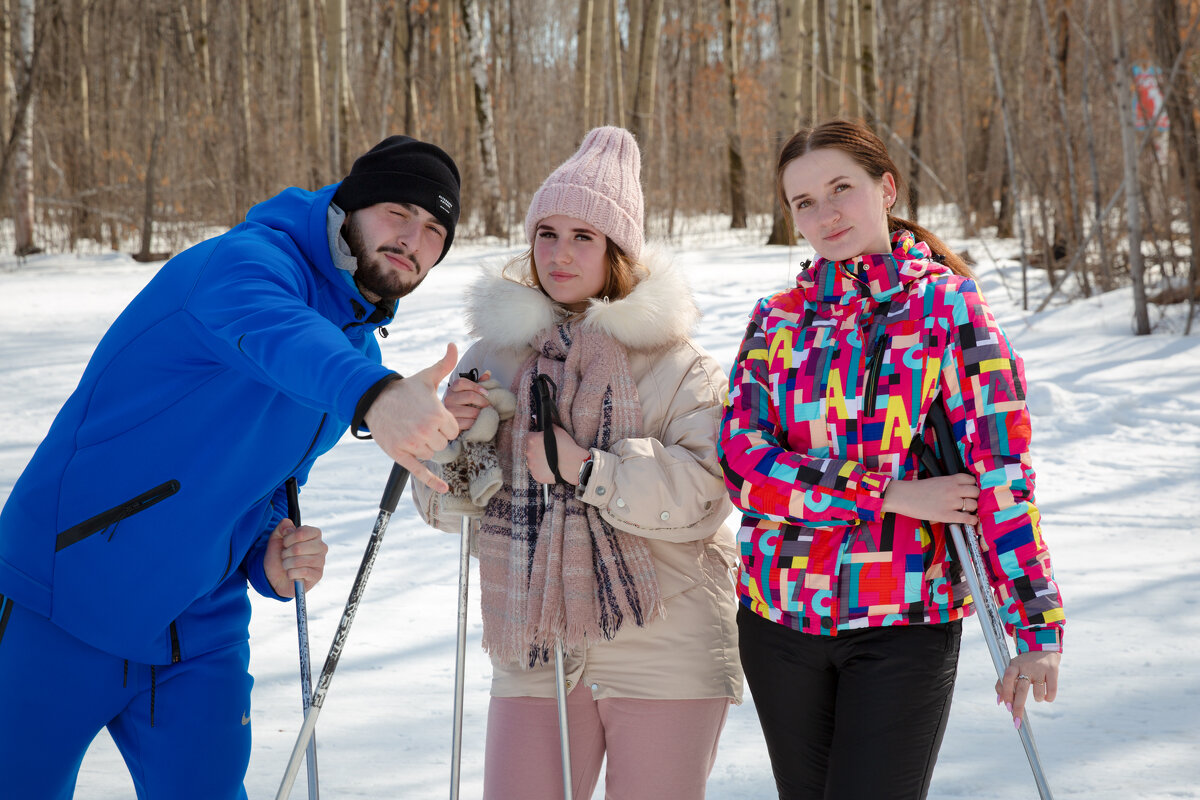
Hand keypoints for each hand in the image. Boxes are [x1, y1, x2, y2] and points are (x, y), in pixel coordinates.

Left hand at [264, 517, 328, 596]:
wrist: (275, 577)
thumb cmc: (278, 557)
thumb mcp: (276, 539)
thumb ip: (282, 527)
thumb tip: (289, 525)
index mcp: (314, 534)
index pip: (302, 532)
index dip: (288, 539)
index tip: (285, 543)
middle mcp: (321, 546)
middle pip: (298, 548)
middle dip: (285, 554)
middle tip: (285, 556)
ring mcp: (321, 561)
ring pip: (298, 561)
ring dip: (287, 564)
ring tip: (288, 565)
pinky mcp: (318, 575)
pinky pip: (302, 572)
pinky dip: (291, 574)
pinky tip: (292, 574)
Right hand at [364, 343, 460, 491]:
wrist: (374, 399)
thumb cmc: (405, 389)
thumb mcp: (427, 377)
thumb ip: (445, 364)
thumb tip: (453, 345)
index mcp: (437, 413)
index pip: (453, 430)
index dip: (445, 423)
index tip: (434, 416)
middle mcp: (426, 429)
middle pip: (443, 443)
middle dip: (435, 435)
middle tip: (422, 423)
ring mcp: (412, 443)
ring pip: (431, 453)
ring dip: (425, 446)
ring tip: (413, 430)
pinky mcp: (400, 454)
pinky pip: (420, 470)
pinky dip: (432, 481)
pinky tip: (445, 489)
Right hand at [443, 370, 491, 431]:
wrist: (456, 424)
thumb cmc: (466, 406)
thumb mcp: (471, 393)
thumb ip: (479, 383)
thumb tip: (488, 372)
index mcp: (452, 388)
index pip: (462, 382)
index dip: (477, 387)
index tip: (487, 393)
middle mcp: (448, 398)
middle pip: (470, 396)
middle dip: (483, 402)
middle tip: (490, 406)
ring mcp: (449, 411)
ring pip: (472, 411)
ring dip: (482, 414)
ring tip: (486, 415)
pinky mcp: (453, 424)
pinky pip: (469, 422)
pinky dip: (477, 422)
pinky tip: (478, 422)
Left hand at [525, 424, 589, 484]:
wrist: (574, 464)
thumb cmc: (566, 446)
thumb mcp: (557, 431)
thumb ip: (544, 425)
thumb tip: (535, 418)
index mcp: (532, 440)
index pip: (529, 437)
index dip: (537, 439)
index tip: (543, 443)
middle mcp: (529, 452)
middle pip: (529, 450)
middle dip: (536, 450)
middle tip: (548, 452)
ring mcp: (532, 465)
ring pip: (532, 461)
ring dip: (538, 461)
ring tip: (549, 461)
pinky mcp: (535, 475)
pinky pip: (536, 472)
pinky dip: (541, 470)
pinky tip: (550, 468)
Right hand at [881, 473, 978, 523]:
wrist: (903, 496)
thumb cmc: (916, 489)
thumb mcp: (936, 480)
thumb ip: (949, 483)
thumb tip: (960, 491)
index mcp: (950, 479)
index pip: (971, 480)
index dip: (972, 486)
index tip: (969, 490)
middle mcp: (953, 490)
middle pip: (975, 492)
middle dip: (974, 497)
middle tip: (969, 501)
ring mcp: (951, 503)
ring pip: (973, 505)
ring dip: (972, 508)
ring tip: (967, 510)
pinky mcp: (947, 515)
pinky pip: (967, 518)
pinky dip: (972, 520)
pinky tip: (971, 520)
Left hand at [996, 650, 1060, 723]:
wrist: (1043, 646)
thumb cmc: (1024, 663)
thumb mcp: (1012, 668)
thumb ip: (1003, 684)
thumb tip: (1000, 702)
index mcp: (1014, 665)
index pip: (1007, 679)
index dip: (1006, 694)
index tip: (1006, 708)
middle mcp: (1026, 666)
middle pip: (1021, 690)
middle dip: (1018, 708)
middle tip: (1016, 721)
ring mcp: (1040, 669)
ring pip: (1038, 694)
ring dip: (1037, 698)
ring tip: (1037, 692)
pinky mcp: (1053, 671)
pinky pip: (1051, 692)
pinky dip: (1048, 698)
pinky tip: (1047, 696)